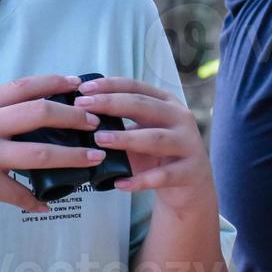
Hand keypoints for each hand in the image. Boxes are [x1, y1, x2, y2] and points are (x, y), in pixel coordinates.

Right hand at [0, 73, 105, 229]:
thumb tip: (29, 116)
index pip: (24, 86)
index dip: (55, 82)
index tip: (79, 83)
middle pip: (40, 112)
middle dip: (74, 116)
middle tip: (95, 121)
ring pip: (42, 151)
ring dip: (73, 156)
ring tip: (93, 157)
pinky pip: (21, 192)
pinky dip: (36, 200)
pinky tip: (46, 204)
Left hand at [74, 77, 215, 214]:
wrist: (192, 185)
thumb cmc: (159, 155)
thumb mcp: (141, 133)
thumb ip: (120, 125)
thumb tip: (79, 119)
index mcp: (166, 102)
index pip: (136, 87)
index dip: (109, 86)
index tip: (83, 90)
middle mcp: (180, 117)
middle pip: (144, 106)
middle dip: (111, 104)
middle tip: (83, 107)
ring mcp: (188, 143)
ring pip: (155, 139)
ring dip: (126, 138)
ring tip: (100, 139)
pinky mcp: (191, 171)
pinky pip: (163, 175)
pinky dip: (141, 180)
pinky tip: (120, 184)